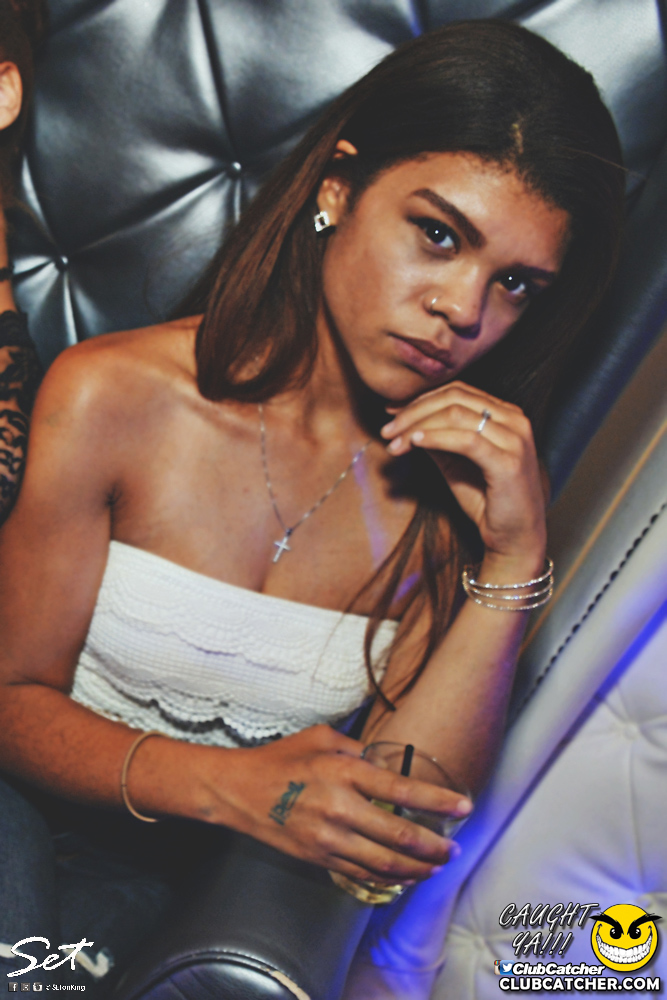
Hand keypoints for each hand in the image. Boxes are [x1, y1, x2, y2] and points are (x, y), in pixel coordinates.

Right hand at [211, 725, 470, 884]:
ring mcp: (329, 838)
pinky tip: (405, 876)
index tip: (464, 806)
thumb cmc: (280, 759)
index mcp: (344, 772)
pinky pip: (362, 873)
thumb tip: (387, 761)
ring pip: (384, 863)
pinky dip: (388, 878)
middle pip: (400, 836)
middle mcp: (340, 808)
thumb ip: (358, 748)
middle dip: (434, 846)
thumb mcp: (321, 738)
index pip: (402, 790)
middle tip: (454, 848)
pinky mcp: (319, 858)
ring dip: (417, 868)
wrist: (239, 792)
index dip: (438, 802)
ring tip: (437, 866)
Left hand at [380, 381, 546, 570]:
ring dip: (417, 426)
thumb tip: (405, 422)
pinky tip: (415, 443)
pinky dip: (436, 438)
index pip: (457, 392)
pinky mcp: (509, 462)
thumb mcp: (455, 464)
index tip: (391, 413)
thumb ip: (437, 440)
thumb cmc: (487, 501)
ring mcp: (515, 439)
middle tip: (387, 430)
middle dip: (414, 411)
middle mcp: (514, 420)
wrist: (514, 538)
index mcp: (505, 414)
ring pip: (456, 415)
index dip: (420, 399)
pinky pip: (466, 440)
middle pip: (454, 398)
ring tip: (395, 442)